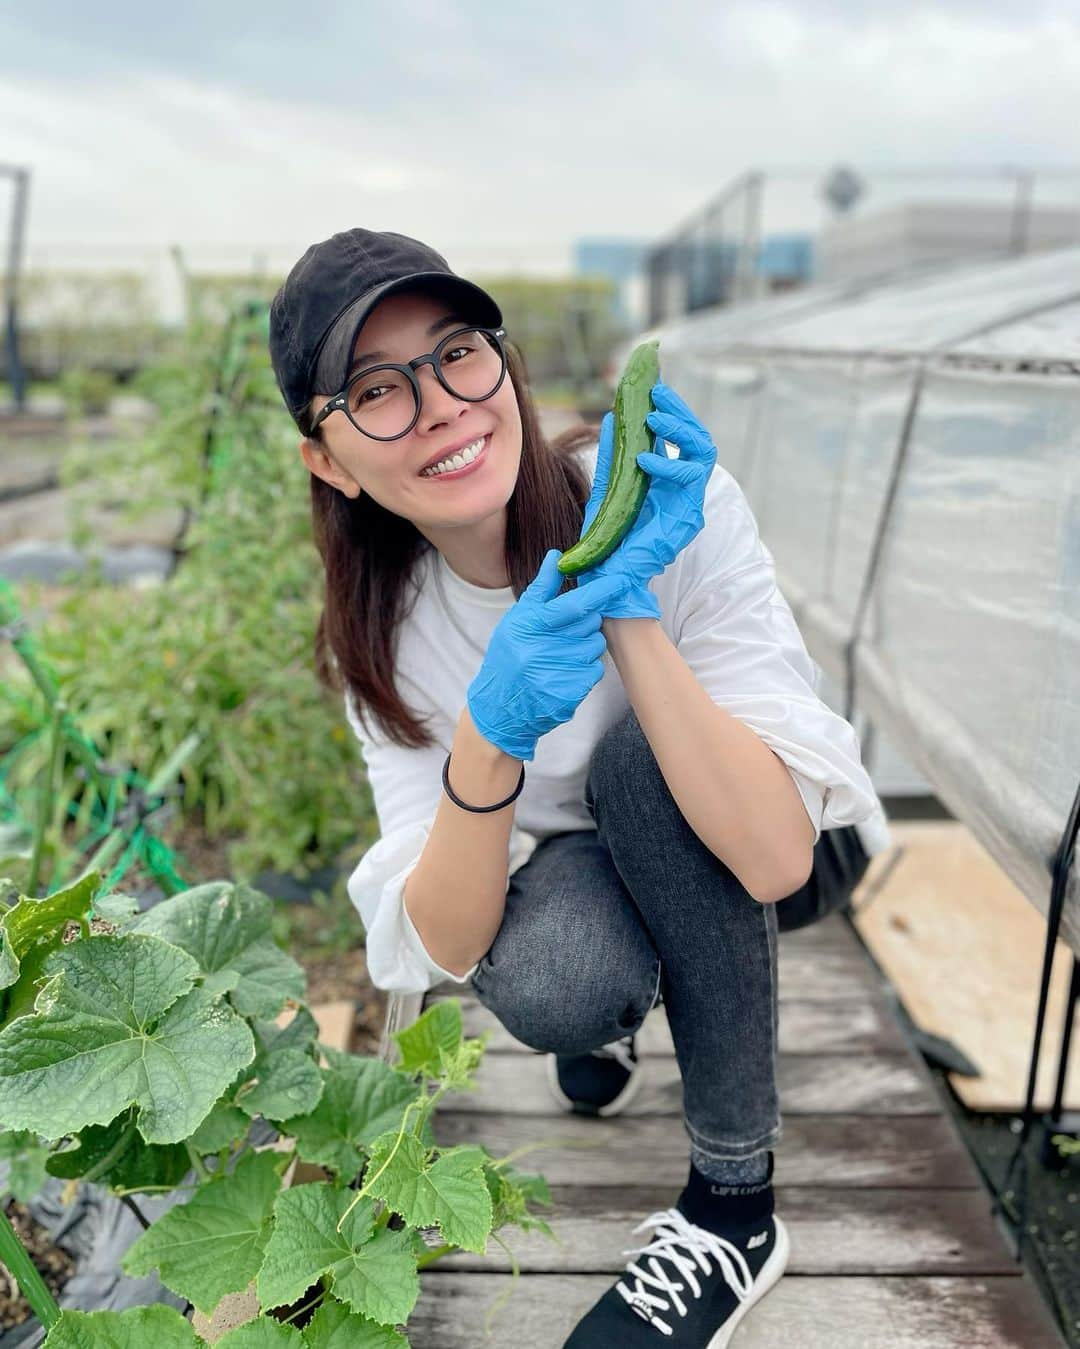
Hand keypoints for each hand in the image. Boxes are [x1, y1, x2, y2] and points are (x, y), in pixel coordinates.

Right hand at [467, 549, 631, 760]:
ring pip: (595, 647)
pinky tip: (564, 672)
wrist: (499, 707)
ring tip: (561, 654)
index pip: (574, 604)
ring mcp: (556, 674)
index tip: (621, 582)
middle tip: (567, 631)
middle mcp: (543, 649)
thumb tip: (556, 557)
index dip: (601, 592)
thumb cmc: (508, 656)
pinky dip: (585, 669)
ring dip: (585, 647)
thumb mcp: (517, 619)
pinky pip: (594, 671)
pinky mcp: (569, 694)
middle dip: (586, 623)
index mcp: (530, 626)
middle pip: (591, 624)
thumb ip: (541, 589)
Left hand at [575, 380, 717, 616]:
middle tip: (658, 394)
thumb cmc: (608, 537)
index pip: (678, 436)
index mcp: (665, 478)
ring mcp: (688, 500)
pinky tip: (644, 460)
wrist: (608, 574)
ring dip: (680, 430)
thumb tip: (611, 418)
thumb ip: (612, 455)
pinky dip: (669, 465)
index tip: (653, 385)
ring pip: (703, 452)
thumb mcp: (607, 487)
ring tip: (652, 419)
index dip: (670, 409)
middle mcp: (682, 487)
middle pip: (697, 438)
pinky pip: (690, 480)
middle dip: (680, 411)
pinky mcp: (688, 516)